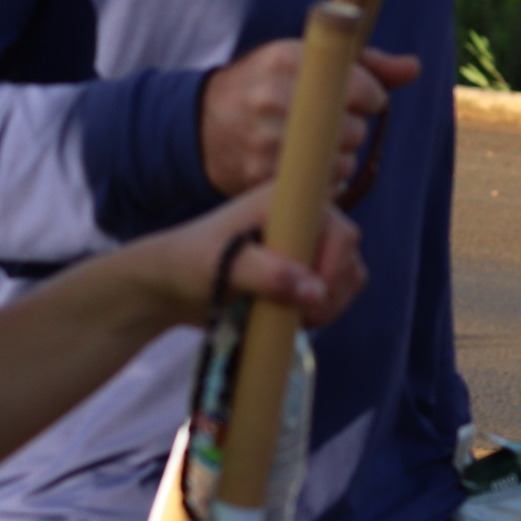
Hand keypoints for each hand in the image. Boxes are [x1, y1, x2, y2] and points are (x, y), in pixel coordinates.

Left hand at [133, 183, 366, 331]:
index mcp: (288, 201)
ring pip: (348, 278)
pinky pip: (336, 293)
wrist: (171, 285)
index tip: (309, 296)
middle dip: (330, 293)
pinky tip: (294, 320)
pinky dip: (324, 310)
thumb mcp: (222, 266)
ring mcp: (307, 246)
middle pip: (349, 258)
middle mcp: (304, 219)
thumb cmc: (190, 265)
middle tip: (297, 316)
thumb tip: (315, 291)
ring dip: (329, 305)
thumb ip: (267, 275)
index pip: (340, 231)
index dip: (333, 267)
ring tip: (290, 318)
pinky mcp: (305, 272)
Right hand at [200, 43, 421, 196]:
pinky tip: (306, 167)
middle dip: (353, 129)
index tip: (362, 99)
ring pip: (339, 162)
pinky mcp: (259, 176)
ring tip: (316, 146)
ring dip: (340, 159)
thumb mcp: (305, 61)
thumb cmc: (268, 86)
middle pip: (351, 128)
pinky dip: (322, 183)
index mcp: (284, 57)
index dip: (370, 96)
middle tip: (333, 125)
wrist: (204, 125)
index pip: (357, 85)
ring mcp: (263, 139)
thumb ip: (364, 63)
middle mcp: (270, 96)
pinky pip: (319, 189)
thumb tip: (413, 68)